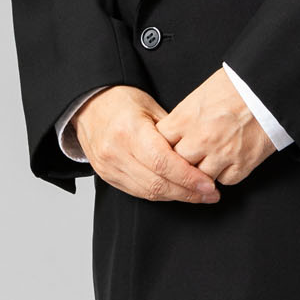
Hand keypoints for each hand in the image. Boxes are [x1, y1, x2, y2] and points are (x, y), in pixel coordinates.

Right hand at [71, 85, 221, 202]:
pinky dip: (160, 195)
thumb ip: (173, 133)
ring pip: (148, 192)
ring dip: (176, 197)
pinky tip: (177, 192)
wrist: (89, 107)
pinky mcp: (107, 176)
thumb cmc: (122, 102)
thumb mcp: (151, 108)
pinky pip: (137, 192)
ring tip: (199, 196)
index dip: (188, 178)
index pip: (163, 162)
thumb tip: (200, 153)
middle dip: (188, 192)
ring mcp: (109, 166)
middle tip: (210, 194)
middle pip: (157, 182)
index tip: (209, 184)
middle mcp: (116, 151)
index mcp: (129, 130)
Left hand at [152, 67, 275, 186]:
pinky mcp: (242, 164)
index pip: (161, 143)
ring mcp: (222, 154)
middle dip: (183, 161)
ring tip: (210, 158)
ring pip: (200, 177)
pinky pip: (225, 180)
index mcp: (186, 118)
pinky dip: (225, 174)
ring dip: (203, 170)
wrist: (268, 88)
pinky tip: (228, 161)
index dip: (165, 145)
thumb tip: (174, 131)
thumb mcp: (200, 94)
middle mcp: (201, 139)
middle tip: (190, 155)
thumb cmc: (237, 86)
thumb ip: (184, 116)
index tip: (170, 145)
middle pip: (178, 164)